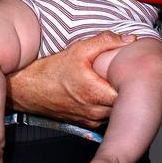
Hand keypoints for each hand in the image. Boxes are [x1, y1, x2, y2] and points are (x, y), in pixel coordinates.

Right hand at [6, 31, 132, 127]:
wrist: (27, 89)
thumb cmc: (51, 70)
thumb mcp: (78, 50)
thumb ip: (106, 42)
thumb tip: (130, 39)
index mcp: (96, 93)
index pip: (129, 94)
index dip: (134, 81)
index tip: (134, 71)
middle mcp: (95, 111)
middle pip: (124, 104)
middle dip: (127, 90)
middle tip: (127, 75)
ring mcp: (90, 120)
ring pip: (114, 112)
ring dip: (117, 99)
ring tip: (114, 83)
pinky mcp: (84, 123)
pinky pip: (104, 116)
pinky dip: (106, 106)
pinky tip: (102, 93)